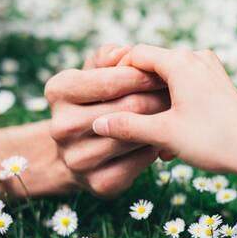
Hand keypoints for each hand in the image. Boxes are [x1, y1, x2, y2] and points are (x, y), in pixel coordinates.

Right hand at [44, 45, 169, 196]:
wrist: (82, 151)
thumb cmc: (96, 100)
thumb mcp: (95, 72)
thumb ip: (108, 58)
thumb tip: (122, 52)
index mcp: (57, 91)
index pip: (109, 81)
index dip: (141, 76)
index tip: (162, 74)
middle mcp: (60, 127)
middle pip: (128, 108)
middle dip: (158, 97)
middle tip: (179, 92)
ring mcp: (77, 159)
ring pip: (136, 135)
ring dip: (161, 122)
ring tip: (177, 111)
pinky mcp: (100, 184)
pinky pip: (139, 162)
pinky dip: (156, 148)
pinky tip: (164, 138)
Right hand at [91, 44, 236, 172]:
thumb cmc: (213, 140)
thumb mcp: (164, 134)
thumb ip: (128, 126)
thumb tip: (98, 123)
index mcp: (180, 62)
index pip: (136, 54)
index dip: (116, 72)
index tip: (105, 94)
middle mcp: (197, 58)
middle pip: (154, 65)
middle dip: (137, 91)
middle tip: (123, 117)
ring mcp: (211, 69)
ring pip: (171, 78)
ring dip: (156, 103)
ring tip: (149, 133)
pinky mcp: (220, 83)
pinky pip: (188, 86)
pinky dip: (175, 105)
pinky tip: (172, 136)